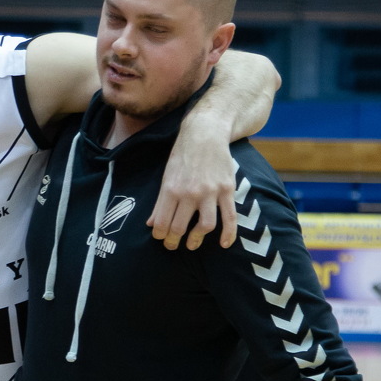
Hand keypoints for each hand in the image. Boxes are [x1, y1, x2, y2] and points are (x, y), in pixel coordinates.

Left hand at [149, 116, 237, 250]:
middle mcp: (189, 193)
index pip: (161, 223)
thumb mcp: (166, 176)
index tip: (161, 238)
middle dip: (173, 241)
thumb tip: (151, 224)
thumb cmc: (183, 156)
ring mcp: (210, 192)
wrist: (205, 134)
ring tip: (192, 245)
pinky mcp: (227, 190)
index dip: (160, 235)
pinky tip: (224, 244)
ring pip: (205, 226)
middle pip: (180, 228)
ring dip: (196, 240)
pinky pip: (229, 217)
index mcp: (171, 190)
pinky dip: (228, 234)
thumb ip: (159, 202)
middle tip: (173, 245)